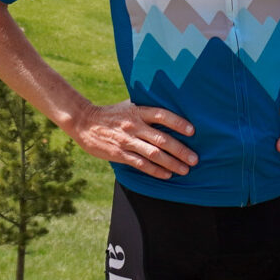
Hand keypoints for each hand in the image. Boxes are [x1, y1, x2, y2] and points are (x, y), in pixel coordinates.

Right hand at [67, 100, 196, 178]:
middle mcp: (134, 126)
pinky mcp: (120, 154)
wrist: (85, 122)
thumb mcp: (130, 105)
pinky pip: (141, 164)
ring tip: (184, 169)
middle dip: (180, 150)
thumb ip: (147, 108)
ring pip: (153, 154)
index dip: (178, 123)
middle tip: (194, 159)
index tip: (193, 131)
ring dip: (171, 163)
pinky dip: (155, 171)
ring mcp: (127, 141)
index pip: (162, 115)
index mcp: (138, 111)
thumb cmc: (112, 113)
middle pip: (162, 139)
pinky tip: (166, 175)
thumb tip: (171, 106)